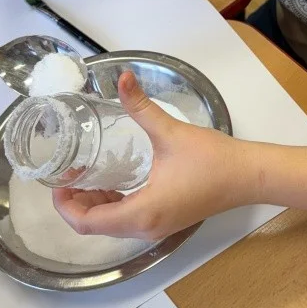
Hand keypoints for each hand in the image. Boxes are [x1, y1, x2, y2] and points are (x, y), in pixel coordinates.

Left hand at [53, 72, 260, 241]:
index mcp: (141, 213)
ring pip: (111, 227)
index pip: (86, 223)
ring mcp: (156, 229)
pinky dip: (113, 206)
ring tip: (85, 176)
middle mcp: (145, 228)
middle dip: (75, 203)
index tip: (59, 179)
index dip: (65, 205)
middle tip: (69, 174)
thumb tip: (122, 77)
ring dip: (94, 205)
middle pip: (95, 227)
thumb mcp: (170, 132)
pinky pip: (127, 222)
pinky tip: (112, 183)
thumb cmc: (212, 159)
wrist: (247, 176)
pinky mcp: (165, 223)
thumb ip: (141, 105)